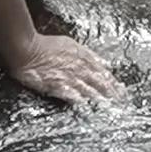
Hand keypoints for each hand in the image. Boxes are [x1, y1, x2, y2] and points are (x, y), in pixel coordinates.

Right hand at [6, 32, 121, 106]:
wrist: (27, 49)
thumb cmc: (47, 45)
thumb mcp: (72, 44)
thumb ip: (88, 55)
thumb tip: (104, 63)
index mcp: (84, 58)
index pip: (103, 72)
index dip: (114, 82)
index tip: (123, 91)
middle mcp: (79, 67)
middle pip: (99, 82)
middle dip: (111, 93)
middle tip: (121, 103)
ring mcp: (68, 77)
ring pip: (88, 89)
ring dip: (99, 98)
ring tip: (109, 107)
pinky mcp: (56, 85)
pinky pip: (70, 94)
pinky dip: (79, 99)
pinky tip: (86, 106)